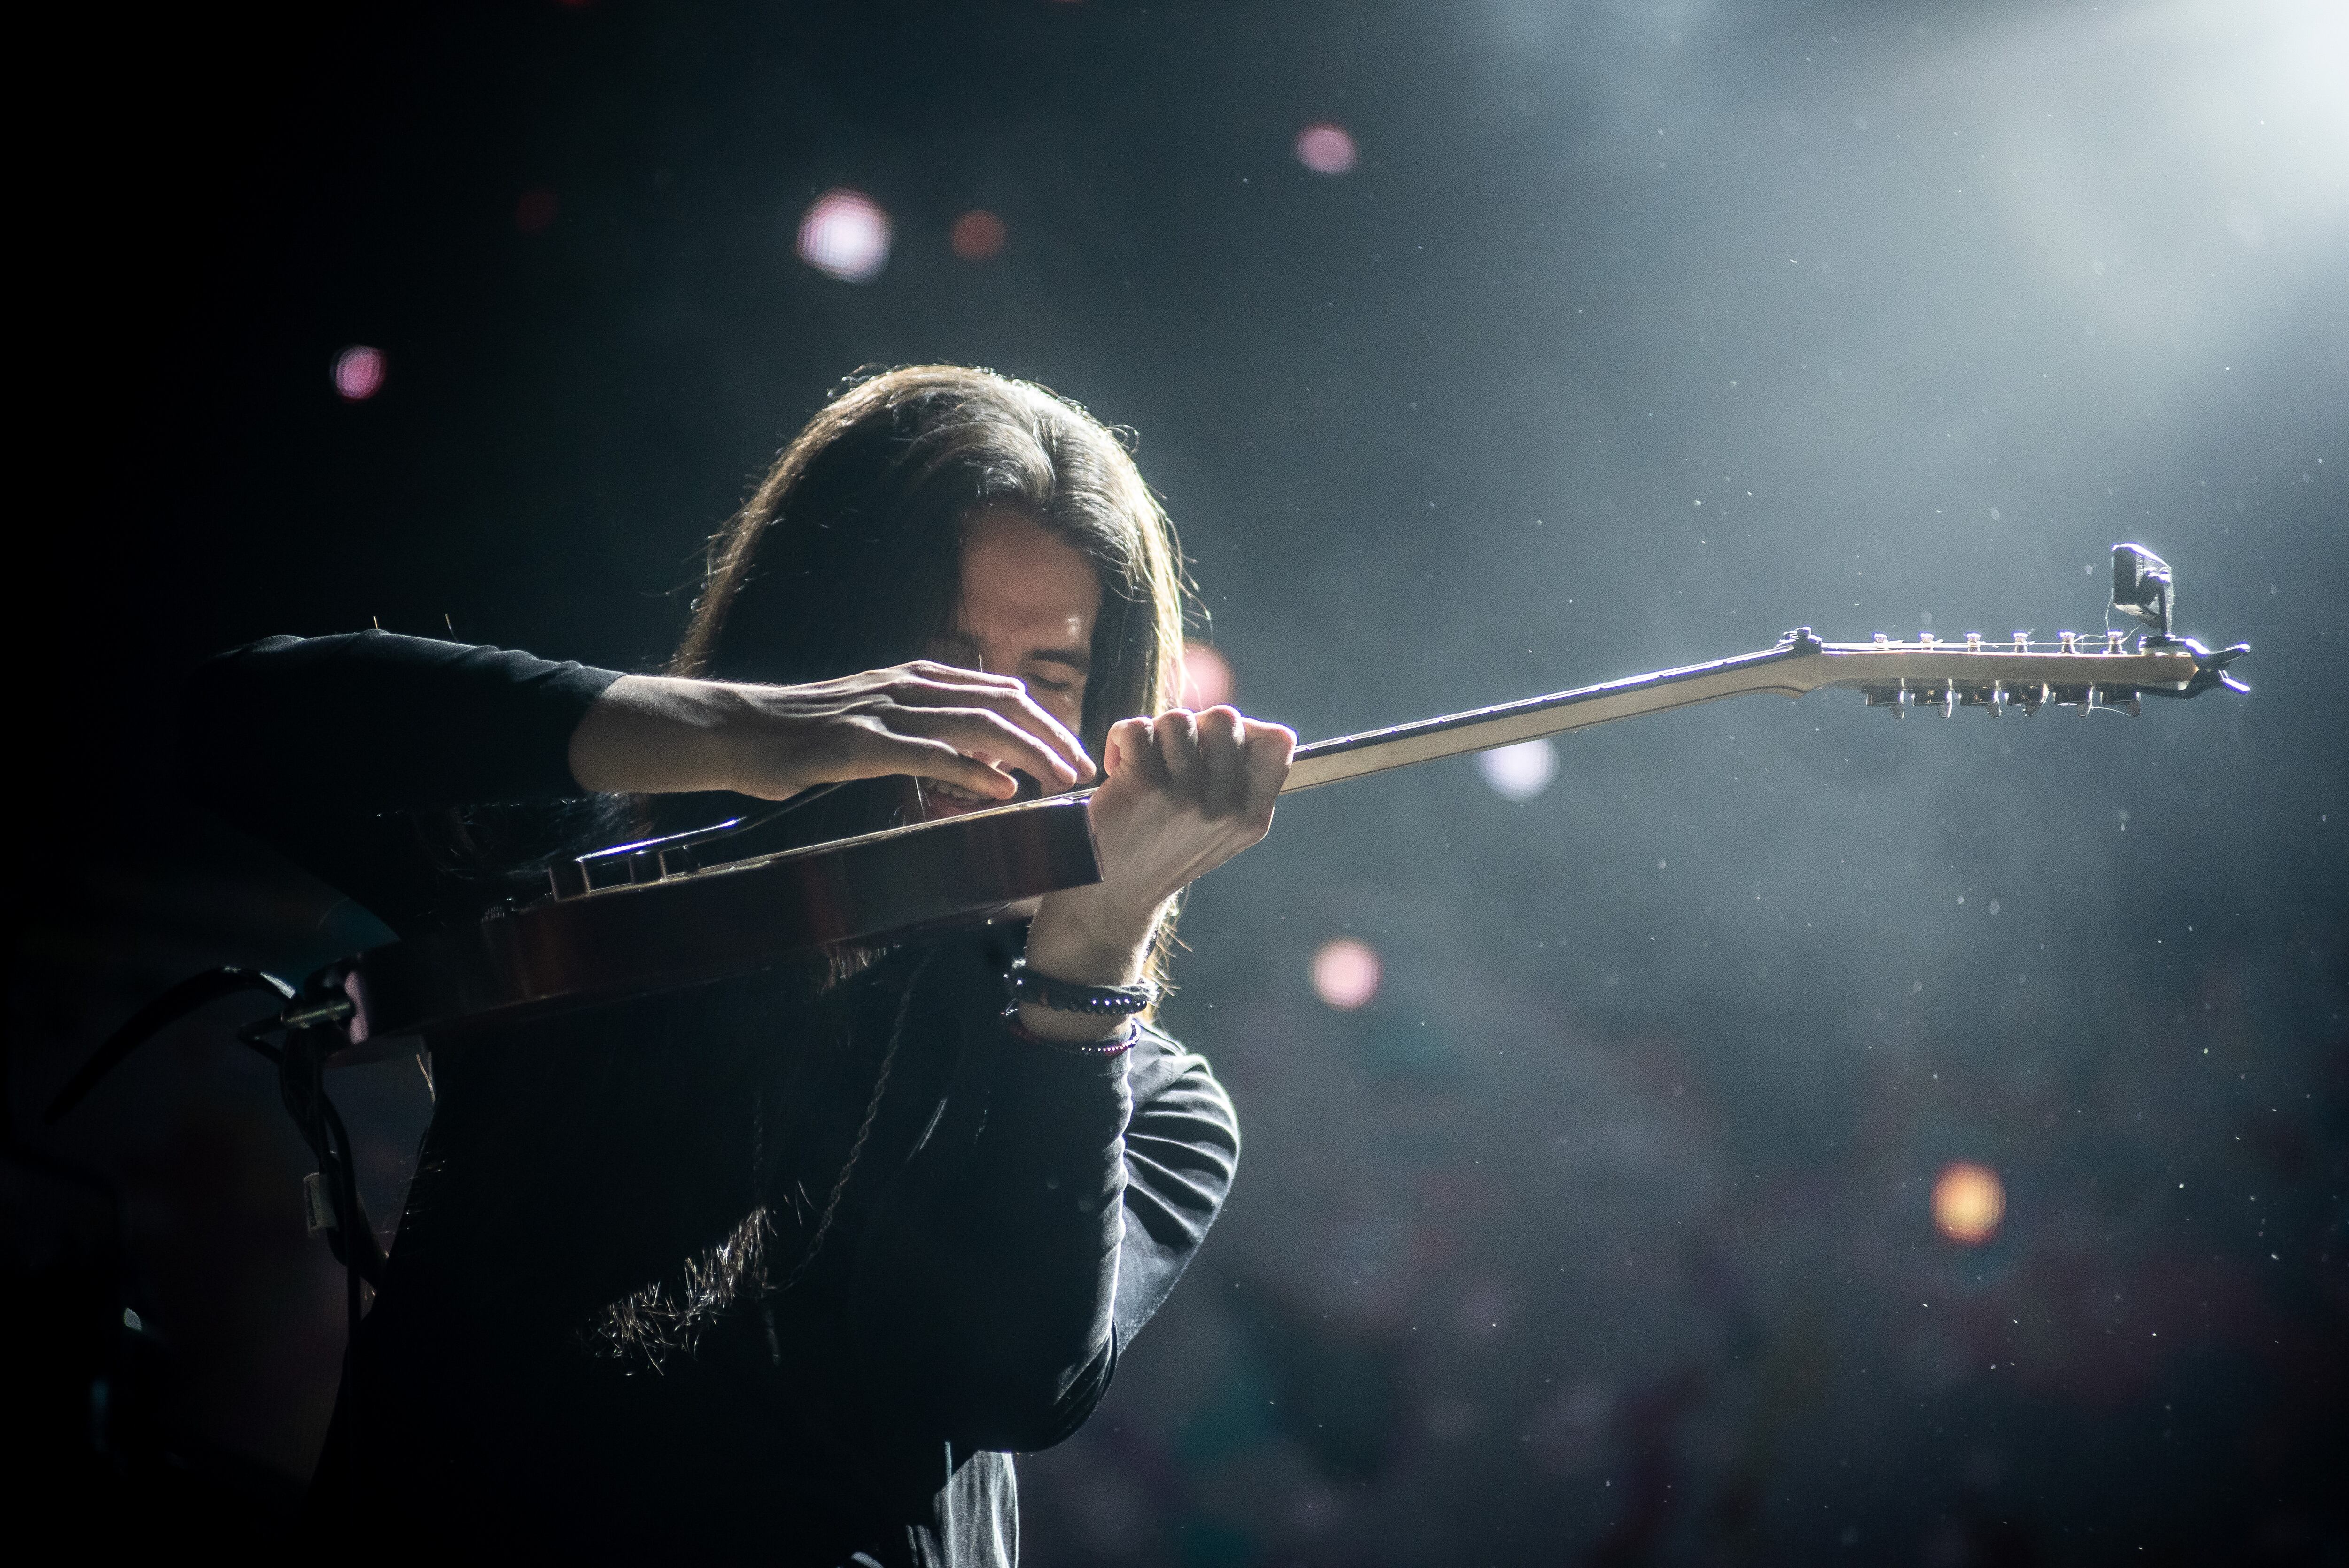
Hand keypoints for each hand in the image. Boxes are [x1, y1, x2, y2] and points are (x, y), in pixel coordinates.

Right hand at [567, 663, 1095, 799]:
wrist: (736, 731)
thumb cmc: (804, 736)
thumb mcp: (875, 725)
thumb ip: (928, 735)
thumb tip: (983, 762)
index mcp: (914, 679)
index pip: (999, 690)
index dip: (1044, 718)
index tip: (1073, 750)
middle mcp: (906, 687)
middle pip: (1001, 704)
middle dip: (1051, 735)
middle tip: (1082, 770)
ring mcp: (884, 714)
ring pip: (976, 725)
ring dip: (1027, 753)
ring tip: (1060, 780)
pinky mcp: (860, 745)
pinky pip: (928, 755)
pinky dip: (971, 772)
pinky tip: (1002, 791)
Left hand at [1019, 707, 1293, 1035]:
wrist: (1114, 897)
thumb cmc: (1165, 850)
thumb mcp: (1223, 831)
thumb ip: (1247, 785)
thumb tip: (1268, 729)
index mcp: (1251, 816)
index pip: (1278, 743)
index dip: (1244, 730)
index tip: (1213, 749)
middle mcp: (1225, 807)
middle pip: (1225, 718)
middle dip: (1194, 726)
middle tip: (1173, 754)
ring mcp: (1186, 796)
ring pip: (1178, 720)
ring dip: (1154, 734)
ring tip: (1143, 764)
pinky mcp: (1144, 786)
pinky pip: (1138, 728)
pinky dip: (1121, 739)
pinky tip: (1118, 768)